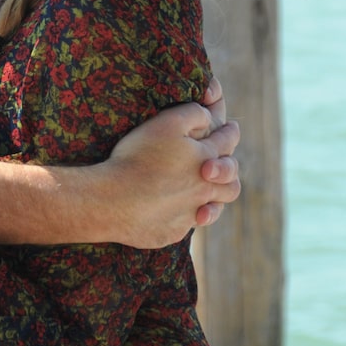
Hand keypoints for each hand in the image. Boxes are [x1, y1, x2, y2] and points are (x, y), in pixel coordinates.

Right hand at [101, 96, 240, 248]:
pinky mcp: (172, 232)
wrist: (113, 200)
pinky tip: (175, 211)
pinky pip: (186, 225)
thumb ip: (193, 114)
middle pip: (231, 182)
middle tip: (223, 166)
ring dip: (215, 201)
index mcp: (206, 159)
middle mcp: (204, 189)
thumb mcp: (167, 122)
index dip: (230, 132)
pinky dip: (185, 216)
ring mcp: (189, 214)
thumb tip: (208, 116)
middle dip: (230, 171)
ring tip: (208, 198)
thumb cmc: (139, 157)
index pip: (227, 142)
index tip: (232, 128)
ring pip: (215, 208)